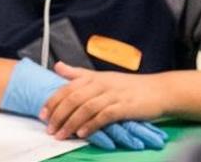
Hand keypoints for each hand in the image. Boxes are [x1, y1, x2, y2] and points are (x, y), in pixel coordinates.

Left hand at [0, 59, 166, 150]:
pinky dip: (91, 125)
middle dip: (59, 114)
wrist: (159, 90)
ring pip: (86, 108)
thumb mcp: (102, 77)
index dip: (53, 101)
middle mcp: (101, 84)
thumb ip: (79, 74)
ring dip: (71, 123)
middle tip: (49, 128)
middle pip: (73, 98)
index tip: (42, 114)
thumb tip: (57, 66)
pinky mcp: (124, 107)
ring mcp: (113, 95)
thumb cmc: (129, 86)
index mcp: (94, 77)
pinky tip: (82, 133)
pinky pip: (104, 116)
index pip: (67, 87)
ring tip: (61, 134)